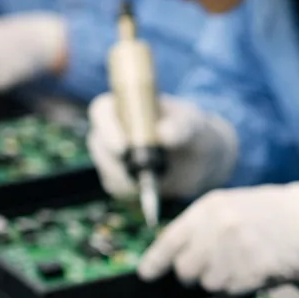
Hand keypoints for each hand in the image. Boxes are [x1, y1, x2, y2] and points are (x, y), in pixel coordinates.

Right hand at [87, 94, 238, 200]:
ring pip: (106, 169)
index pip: (102, 111)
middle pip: (98, 143)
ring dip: (126, 179)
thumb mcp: (192, 125)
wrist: (200, 160)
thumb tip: (163, 134)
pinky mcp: (118, 178)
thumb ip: (180, 127)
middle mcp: (112, 128)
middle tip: (138, 174)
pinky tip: (152, 191)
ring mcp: (111, 155)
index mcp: (125, 104)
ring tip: (153, 183)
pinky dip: (133, 193)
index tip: (123, 148)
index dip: (107, 128)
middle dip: (113, 161)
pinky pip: (117, 188)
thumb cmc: (193, 131)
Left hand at [137, 183, 298, 291]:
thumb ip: (198, 227)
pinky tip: (253, 267)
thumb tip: (172, 258)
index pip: (170, 240)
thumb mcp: (228, 206)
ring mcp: (238, 248)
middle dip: (195, 271)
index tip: (147, 274)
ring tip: (240, 261)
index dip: (156, 261)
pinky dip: (241, 283)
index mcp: (208, 208)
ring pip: (209, 283)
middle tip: (214, 264)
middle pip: (186, 269)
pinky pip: (232, 289)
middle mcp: (219, 226)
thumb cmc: (267, 213)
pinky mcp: (255, 268)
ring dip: (221, 279)